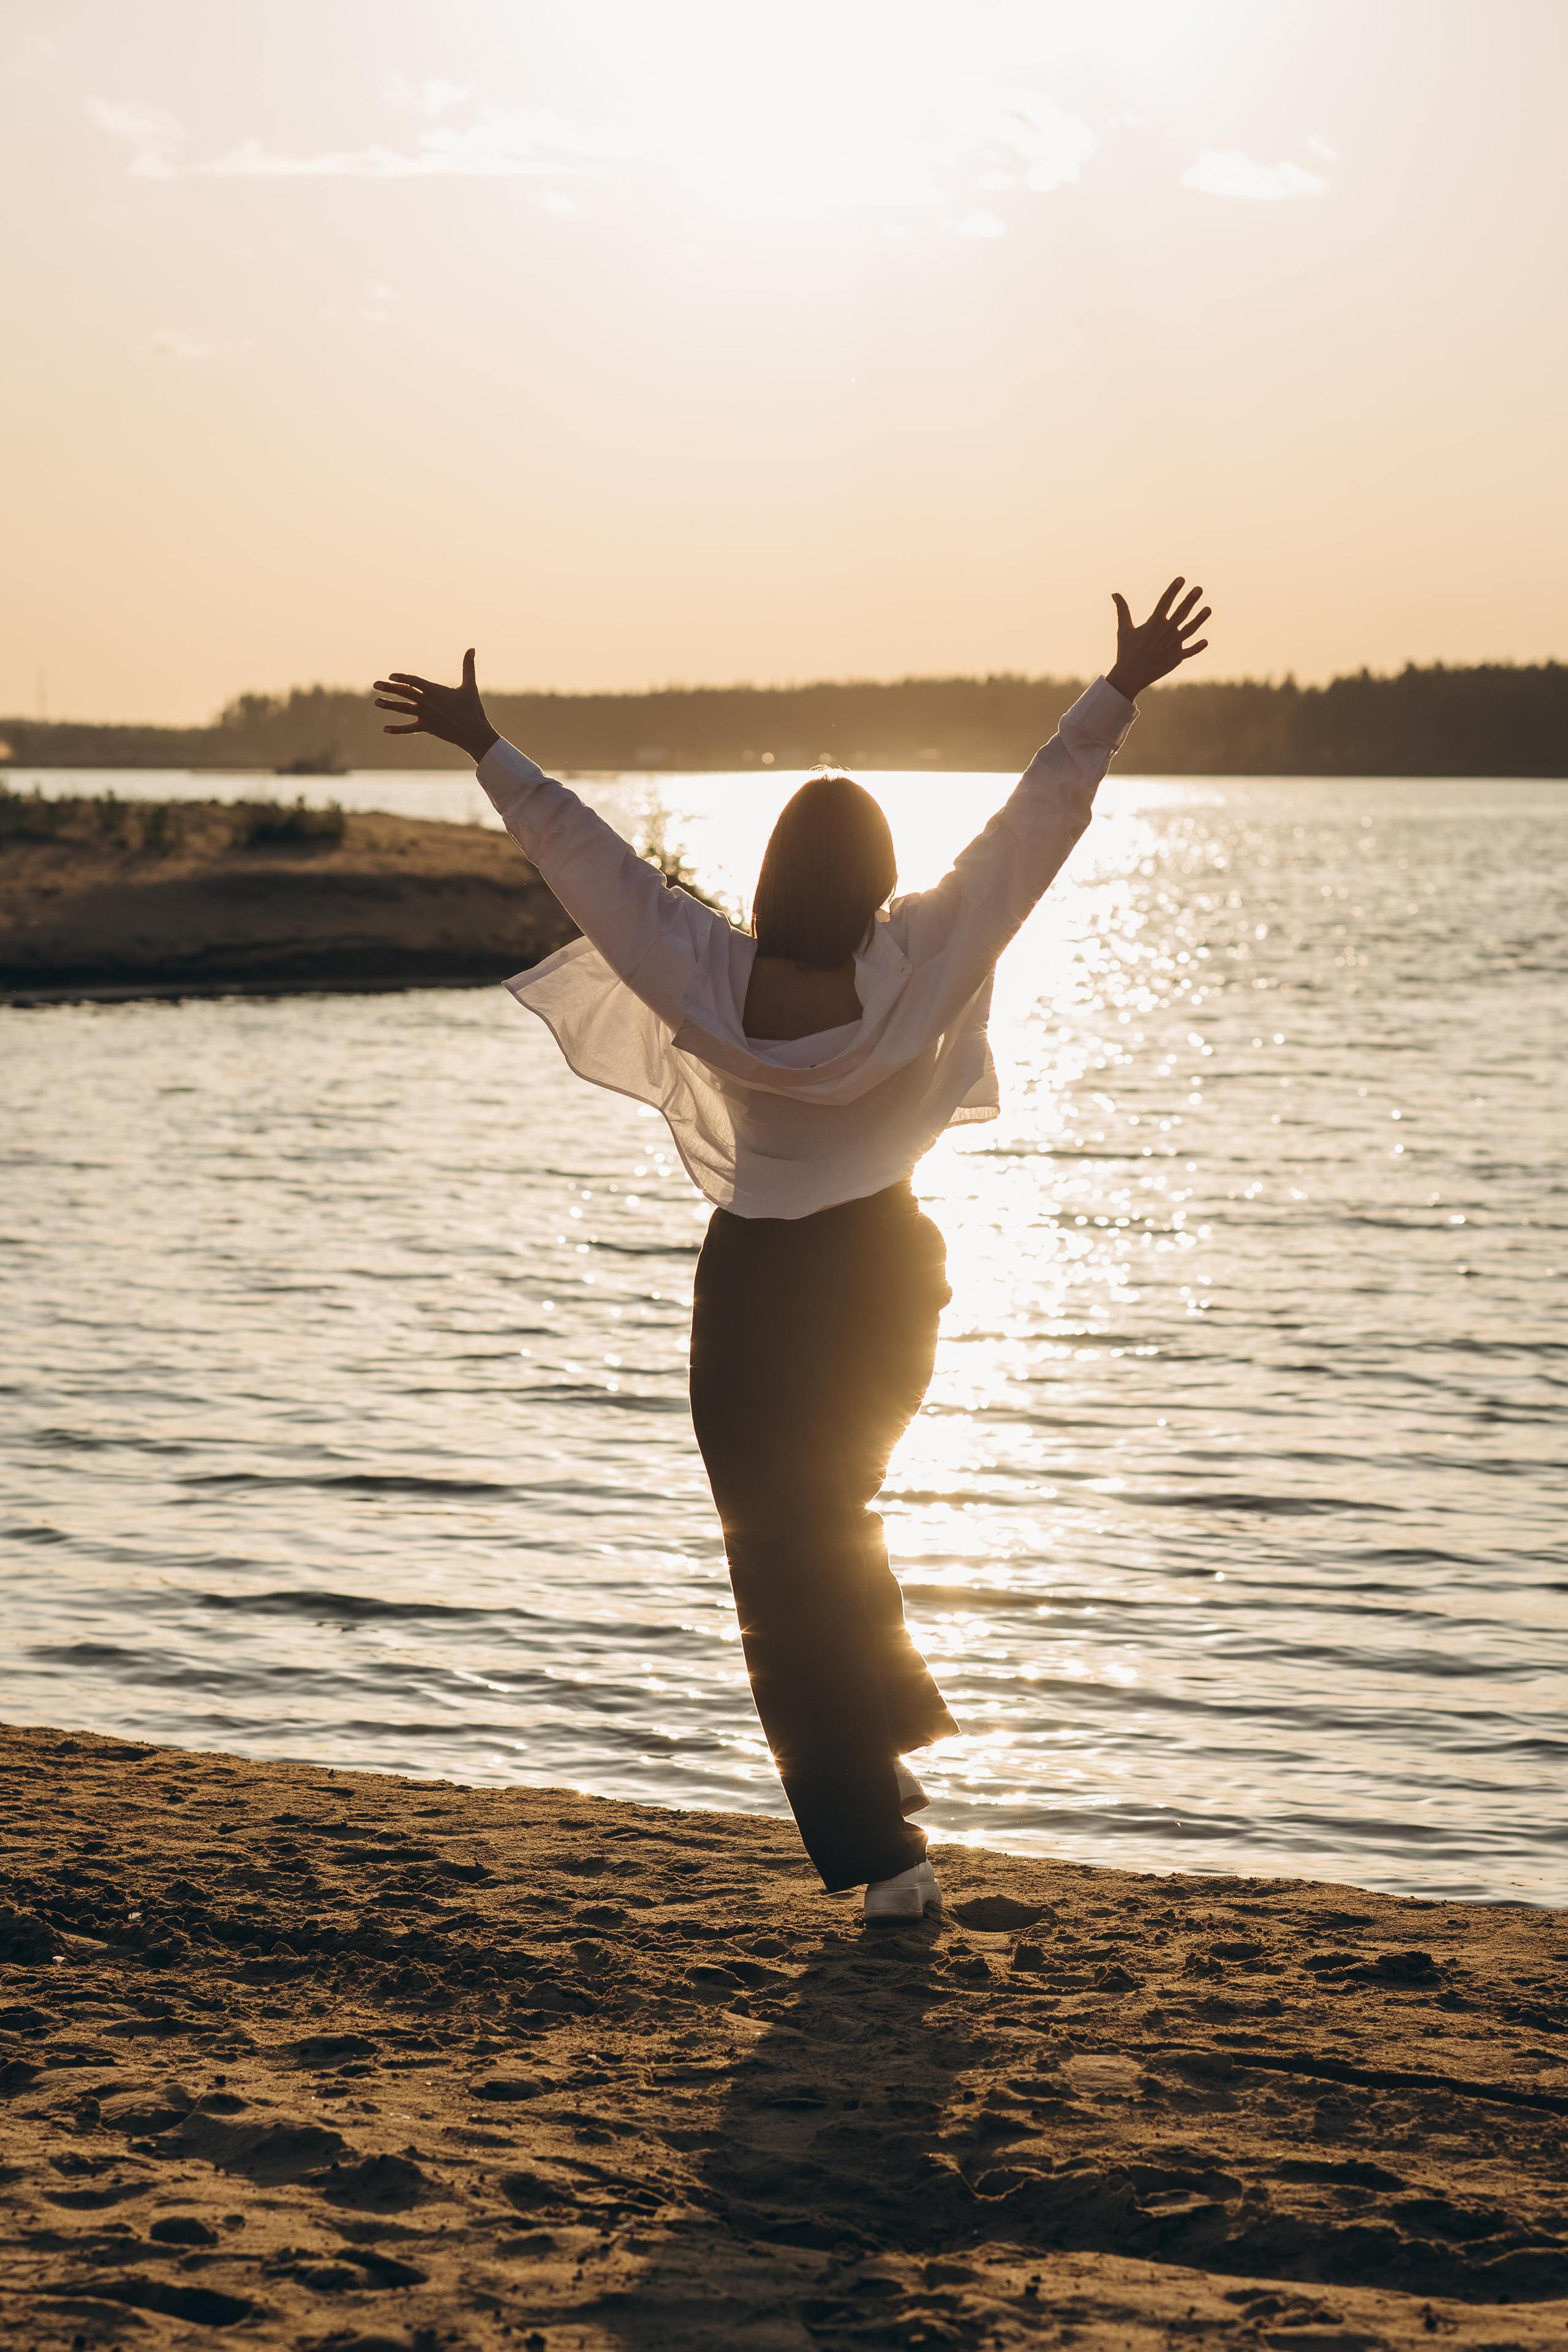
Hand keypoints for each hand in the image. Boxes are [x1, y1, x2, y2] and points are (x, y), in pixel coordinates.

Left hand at [373, 648, 497, 761]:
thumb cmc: (473, 709)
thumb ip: (468, 667)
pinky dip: (397, 729)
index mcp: (437, 691)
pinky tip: (385, 729)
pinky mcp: (427, 727)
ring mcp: (426, 716)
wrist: (474, 733)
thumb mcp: (470, 686)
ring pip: (404, 709)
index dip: (403, 678)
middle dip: (390, 688)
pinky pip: (409, 728)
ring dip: (390, 705)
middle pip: (406, 693)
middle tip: (376, 684)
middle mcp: (428, 703)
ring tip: (376, 702)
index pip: (416, 682)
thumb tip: (472, 648)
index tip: (392, 675)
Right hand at [1106, 579, 1211, 702]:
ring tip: (1208, 609)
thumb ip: (1122, 610)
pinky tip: (1205, 641)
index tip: (1181, 579)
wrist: (1130, 676)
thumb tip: (1114, 593)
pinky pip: (1189, 652)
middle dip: (1190, 600)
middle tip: (1199, 589)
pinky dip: (1197, 648)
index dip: (1173, 590)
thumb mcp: (1123, 629)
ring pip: (1189, 630)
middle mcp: (1165, 632)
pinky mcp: (1175, 658)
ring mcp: (1172, 646)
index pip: (1165, 602)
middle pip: (1180, 613)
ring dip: (1199, 620)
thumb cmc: (1126, 651)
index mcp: (1153, 624)